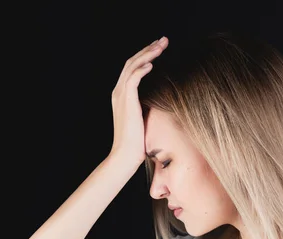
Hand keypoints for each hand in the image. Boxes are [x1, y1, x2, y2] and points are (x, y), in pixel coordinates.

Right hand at [109, 36, 168, 162]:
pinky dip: (142, 69)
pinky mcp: (126, 101)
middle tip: (163, 40)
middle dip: (148, 49)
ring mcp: (121, 95)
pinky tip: (153, 64)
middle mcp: (119, 92)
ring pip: (132, 66)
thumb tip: (162, 98)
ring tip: (161, 46)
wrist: (125, 154)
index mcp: (121, 94)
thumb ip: (147, 104)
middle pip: (132, 62)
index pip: (132, 68)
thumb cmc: (137, 141)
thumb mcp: (143, 118)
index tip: (159, 48)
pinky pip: (133, 79)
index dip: (145, 55)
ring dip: (148, 54)